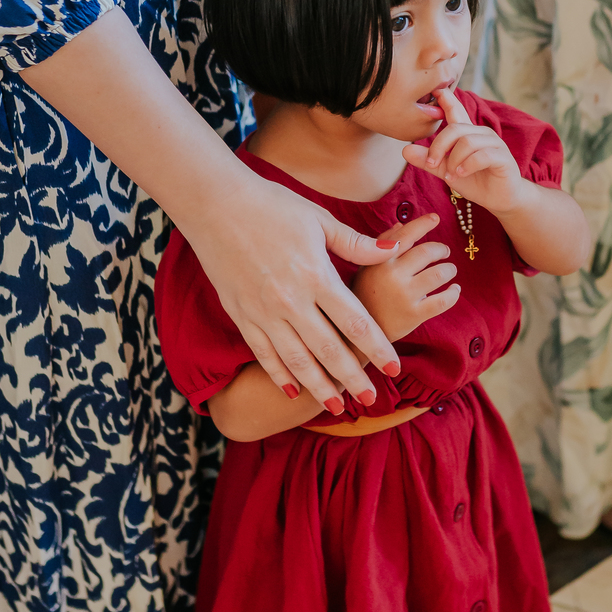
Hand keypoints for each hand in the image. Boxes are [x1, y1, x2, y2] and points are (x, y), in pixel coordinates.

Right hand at [21, 7, 401, 410]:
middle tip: (371, 401)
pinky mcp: (241, 315)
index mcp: (316, 276)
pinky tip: (292, 390)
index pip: (355, 323)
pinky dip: (279, 374)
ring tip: (336, 406)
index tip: (394, 368)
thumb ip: (356, 243)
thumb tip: (395, 250)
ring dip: (319, 386)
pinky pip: (264, 353)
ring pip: (297, 360)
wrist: (216, 205)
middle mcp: (290, 301)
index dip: (377, 348)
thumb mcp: (319, 220)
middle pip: (329, 350)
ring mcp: (263, 312)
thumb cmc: (272, 206)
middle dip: (353, 379)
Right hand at [352, 213, 459, 341]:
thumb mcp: (366, 267)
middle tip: (445, 251)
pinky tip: (454, 290)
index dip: (423, 224)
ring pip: (439, 273)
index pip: (406, 235)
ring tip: (450, 271)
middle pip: (427, 252)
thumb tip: (401, 225)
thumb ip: (382, 245)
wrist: (355, 336)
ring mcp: (403, 295)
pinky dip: (453, 293)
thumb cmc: (362, 297)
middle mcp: (391, 274)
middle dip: (440, 249)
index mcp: (379, 260)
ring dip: (449, 269)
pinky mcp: (414, 315)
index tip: (436, 218)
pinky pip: (443, 300)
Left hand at [402, 88, 523, 217]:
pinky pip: (482, 155)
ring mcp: (494, 144)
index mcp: (467, 133)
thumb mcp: (446, 170)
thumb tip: (404, 150)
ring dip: (454, 160)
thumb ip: (428, 161)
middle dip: (439, 146)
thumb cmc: (474, 181)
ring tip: (450, 175)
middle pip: (455, 129)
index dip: (446, 99)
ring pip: (467, 142)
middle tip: (431, 164)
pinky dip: (467, 165)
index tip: (436, 90)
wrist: (499, 200)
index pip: (456, 111)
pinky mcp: (503, 157)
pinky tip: (461, 174)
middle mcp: (481, 134)